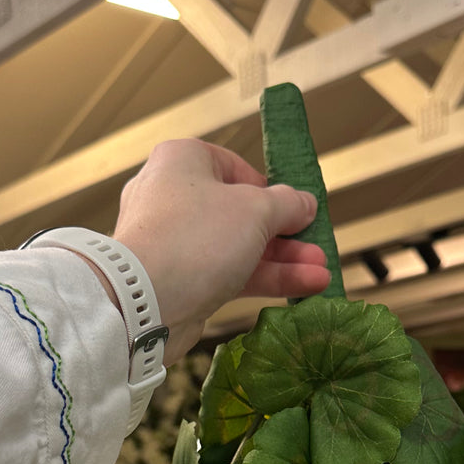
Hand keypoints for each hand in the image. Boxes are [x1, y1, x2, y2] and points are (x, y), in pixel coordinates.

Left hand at [113, 139, 330, 363]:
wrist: (143, 302)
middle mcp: (173, 196)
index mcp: (183, 161)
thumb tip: (305, 202)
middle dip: (286, 235)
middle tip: (317, 249)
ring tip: (320, 274)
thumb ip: (286, 205)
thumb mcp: (255, 211)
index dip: (271, 190)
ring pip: (236, 247)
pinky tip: (302, 288)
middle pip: (240, 213)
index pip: (235, 168)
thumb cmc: (197, 237)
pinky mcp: (176, 279)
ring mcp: (173, 241)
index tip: (297, 211)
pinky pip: (225, 273)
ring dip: (281, 261)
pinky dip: (260, 279)